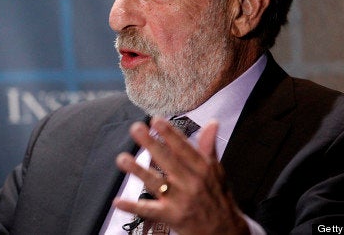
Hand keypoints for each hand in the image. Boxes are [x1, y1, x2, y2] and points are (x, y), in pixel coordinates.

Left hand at [113, 117, 248, 234]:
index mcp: (202, 169)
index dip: (170, 133)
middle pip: (168, 161)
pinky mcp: (171, 216)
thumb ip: (209, 147)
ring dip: (138, 171)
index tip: (156, 120)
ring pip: (156, 183)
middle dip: (151, 144)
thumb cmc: (218, 198)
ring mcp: (180, 200)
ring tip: (122, 159)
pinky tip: (118, 201)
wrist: (225, 232)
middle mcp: (191, 182)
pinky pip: (149, 211)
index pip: (183, 148)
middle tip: (135, 128)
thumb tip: (212, 122)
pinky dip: (133, 207)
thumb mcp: (217, 171)